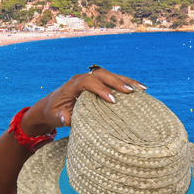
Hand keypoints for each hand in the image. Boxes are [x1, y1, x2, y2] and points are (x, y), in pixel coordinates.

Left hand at [20, 68, 145, 135]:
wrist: (51, 106)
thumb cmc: (53, 112)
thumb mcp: (54, 117)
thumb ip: (60, 117)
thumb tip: (67, 118)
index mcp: (72, 85)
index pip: (87, 82)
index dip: (100, 89)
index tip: (112, 100)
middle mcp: (81, 79)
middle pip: (101, 74)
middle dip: (116, 82)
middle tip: (131, 92)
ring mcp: (90, 79)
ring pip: (109, 75)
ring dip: (125, 81)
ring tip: (142, 89)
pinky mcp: (96, 84)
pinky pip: (112, 81)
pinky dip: (125, 83)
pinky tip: (139, 90)